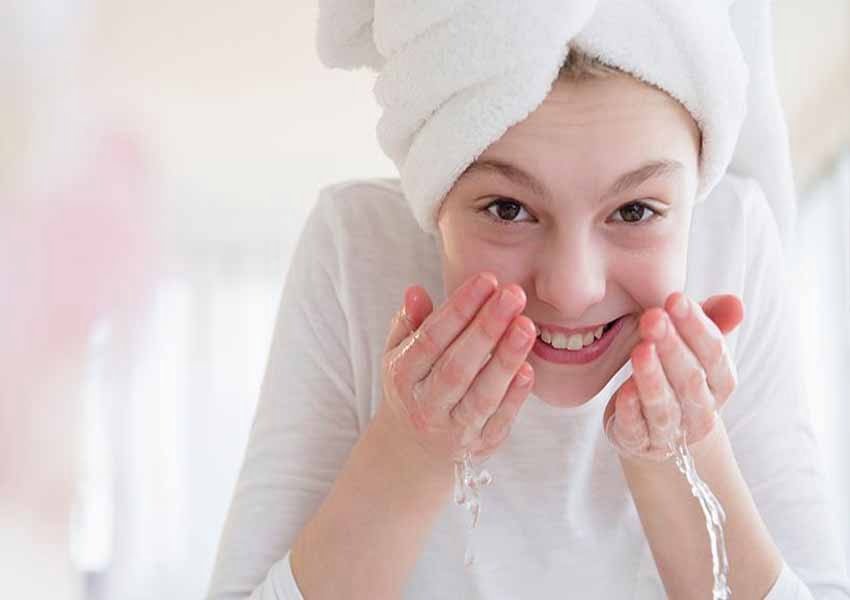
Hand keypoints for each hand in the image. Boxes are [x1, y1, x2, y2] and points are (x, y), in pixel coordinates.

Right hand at [375, 272, 536, 467]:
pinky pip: (500, 420)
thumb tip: (416, 290)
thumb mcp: (399, 355)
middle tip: (512, 294)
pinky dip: (514, 396)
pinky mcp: (480, 445)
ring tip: (526, 325)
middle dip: (487, 328)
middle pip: (458, 366)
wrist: (413, 452)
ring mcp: (453, 429)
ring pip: (482, 394)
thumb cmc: (412, 388)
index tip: (486, 280)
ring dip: (505, 359)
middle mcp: (425, 405)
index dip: (459, 309)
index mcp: (402, 376)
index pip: (431, 338)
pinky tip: (528, 368)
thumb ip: (408, 322)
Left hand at [603, 292, 743, 462]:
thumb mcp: (692, 346)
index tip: (675, 298)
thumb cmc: (673, 376)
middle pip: (690, 379)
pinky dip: (632, 410)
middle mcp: (700, 409)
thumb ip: (711, 321)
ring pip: (664, 406)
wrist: (653, 431)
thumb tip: (736, 303)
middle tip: (653, 317)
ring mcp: (671, 431)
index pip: (714, 353)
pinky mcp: (640, 442)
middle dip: (672, 346)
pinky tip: (624, 391)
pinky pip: (637, 428)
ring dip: (652, 377)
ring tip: (640, 350)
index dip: (696, 326)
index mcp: (718, 382)